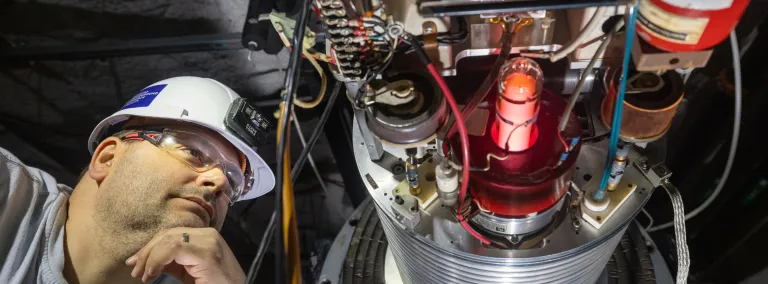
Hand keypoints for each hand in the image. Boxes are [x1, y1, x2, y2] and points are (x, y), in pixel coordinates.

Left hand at [125, 227, 244, 283]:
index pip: (172, 234)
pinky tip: (152, 274)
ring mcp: (209, 241)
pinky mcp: (206, 252)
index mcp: (205, 236)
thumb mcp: (188, 272)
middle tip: (135, 271)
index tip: (135, 263)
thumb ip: (172, 262)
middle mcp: (208, 234)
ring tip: (143, 275)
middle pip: (168, 234)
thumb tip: (147, 259)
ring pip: (169, 239)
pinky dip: (157, 260)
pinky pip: (174, 248)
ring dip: (149, 257)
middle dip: (147, 252)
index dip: (150, 247)